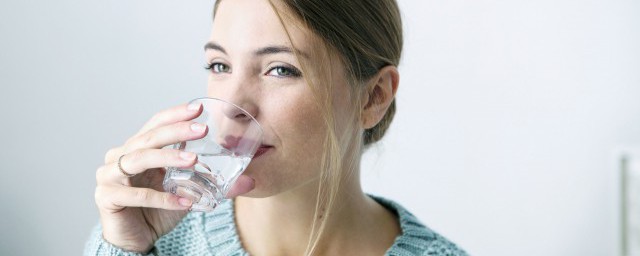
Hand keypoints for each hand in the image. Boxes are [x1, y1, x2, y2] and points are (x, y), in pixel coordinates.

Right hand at [93, 103, 253, 251]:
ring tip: (194, 161)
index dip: (175, 115)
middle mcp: (120, 156)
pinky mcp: (107, 197)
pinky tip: (184, 201)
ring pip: (139, 159)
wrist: (136, 238)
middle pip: (148, 138)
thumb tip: (250, 181)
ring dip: (168, 158)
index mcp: (137, 148)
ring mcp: (109, 176)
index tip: (199, 109)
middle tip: (202, 129)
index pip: (155, 124)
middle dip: (176, 131)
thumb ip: (215, 184)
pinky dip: (161, 197)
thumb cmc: (158, 209)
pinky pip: (136, 195)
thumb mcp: (189, 192)